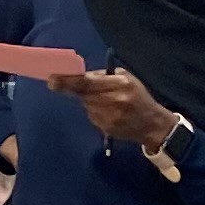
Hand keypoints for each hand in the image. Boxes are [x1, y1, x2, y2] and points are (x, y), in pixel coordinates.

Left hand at [51, 63, 174, 149]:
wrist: (152, 124)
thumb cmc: (138, 96)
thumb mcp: (127, 79)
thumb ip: (104, 77)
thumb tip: (81, 76)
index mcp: (120, 85)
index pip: (88, 83)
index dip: (69, 82)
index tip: (52, 79)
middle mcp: (114, 101)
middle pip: (83, 94)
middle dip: (70, 88)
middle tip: (57, 82)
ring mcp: (109, 117)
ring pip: (86, 105)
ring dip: (88, 100)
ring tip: (104, 100)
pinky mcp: (106, 129)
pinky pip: (91, 115)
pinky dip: (94, 111)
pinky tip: (108, 111)